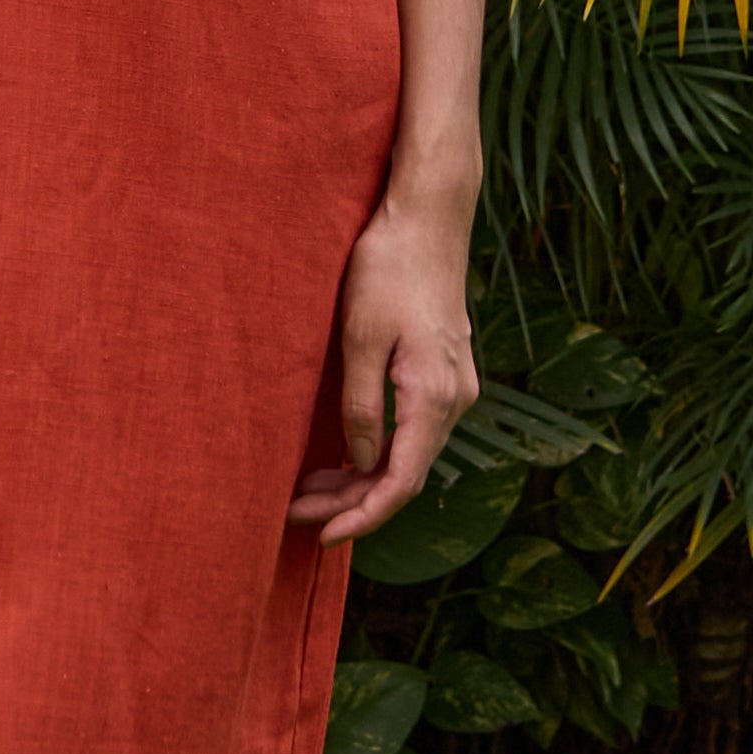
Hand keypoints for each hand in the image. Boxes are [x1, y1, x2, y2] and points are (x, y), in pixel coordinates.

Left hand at [293, 177, 477, 543]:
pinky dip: (377, 449)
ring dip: (362, 477)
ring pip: (409, 453)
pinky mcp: (445, 372)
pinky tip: (342, 452)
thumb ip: (361, 406)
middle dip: (352, 501)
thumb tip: (359, 462)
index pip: (401, 483)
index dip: (363, 517)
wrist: (428, 218)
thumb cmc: (389, 268)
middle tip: (297, 512)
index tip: (323, 535)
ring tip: (309, 487)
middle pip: (405, 475)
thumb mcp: (360, 338)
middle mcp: (455, 400)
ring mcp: (455, 386)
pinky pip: (414, 429)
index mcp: (434, 397)